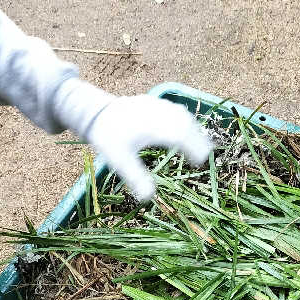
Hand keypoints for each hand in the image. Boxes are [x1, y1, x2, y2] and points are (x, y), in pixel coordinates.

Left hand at [87, 96, 211, 201]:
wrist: (95, 112)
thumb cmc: (108, 137)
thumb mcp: (119, 160)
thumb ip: (135, 177)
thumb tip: (148, 197)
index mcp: (150, 126)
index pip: (179, 134)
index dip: (193, 146)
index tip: (199, 161)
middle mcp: (157, 112)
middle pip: (185, 123)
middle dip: (198, 139)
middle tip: (205, 156)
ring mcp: (156, 105)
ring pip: (182, 115)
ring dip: (193, 130)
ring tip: (200, 146)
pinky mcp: (155, 103)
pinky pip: (176, 111)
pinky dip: (185, 122)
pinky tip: (187, 133)